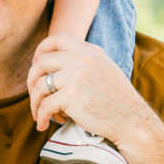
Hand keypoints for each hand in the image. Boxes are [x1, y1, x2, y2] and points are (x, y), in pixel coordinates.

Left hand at [27, 34, 147, 148]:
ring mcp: (75, 77)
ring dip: (35, 102)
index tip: (36, 66)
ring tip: (39, 114)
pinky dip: (41, 117)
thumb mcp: (104, 70)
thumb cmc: (117, 100)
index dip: (40, 51)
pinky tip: (43, 124)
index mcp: (90, 51)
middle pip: (41, 62)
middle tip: (35, 95)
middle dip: (32, 81)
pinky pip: (45, 106)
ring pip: (39, 85)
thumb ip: (84, 61)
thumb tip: (52, 63)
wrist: (132, 121)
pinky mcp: (71, 97)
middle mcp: (81, 59)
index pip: (56, 39)